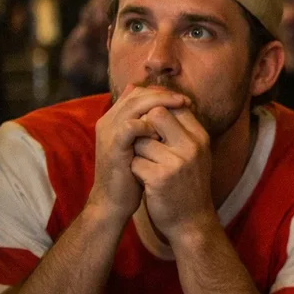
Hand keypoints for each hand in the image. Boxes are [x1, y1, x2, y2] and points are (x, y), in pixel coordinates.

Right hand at [89, 86, 188, 223]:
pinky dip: (148, 125)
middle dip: (164, 94)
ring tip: (180, 108)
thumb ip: (150, 129)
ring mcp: (110, 133)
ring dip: (160, 104)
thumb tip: (173, 114)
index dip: (161, 92)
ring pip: (134, 105)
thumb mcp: (142, 147)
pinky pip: (130, 127)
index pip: (138, 93)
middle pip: (137, 94)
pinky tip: (163, 132)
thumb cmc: (132, 174)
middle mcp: (109, 121)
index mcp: (115, 119)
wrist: (114, 201)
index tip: (183, 99)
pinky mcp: (113, 147)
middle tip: (184, 100)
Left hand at [130, 106, 216, 239]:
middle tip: (146, 144)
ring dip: (137, 152)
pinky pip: (135, 161)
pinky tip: (145, 181)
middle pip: (156, 113)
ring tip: (148, 166)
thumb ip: (181, 128)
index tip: (152, 127)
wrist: (191, 221)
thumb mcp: (194, 153)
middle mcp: (192, 145)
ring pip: (141, 139)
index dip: (157, 111)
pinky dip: (135, 171)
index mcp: (200, 136)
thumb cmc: (187, 184)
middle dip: (144, 126)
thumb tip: (160, 100)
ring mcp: (177, 161)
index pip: (175, 105)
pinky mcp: (160, 177)